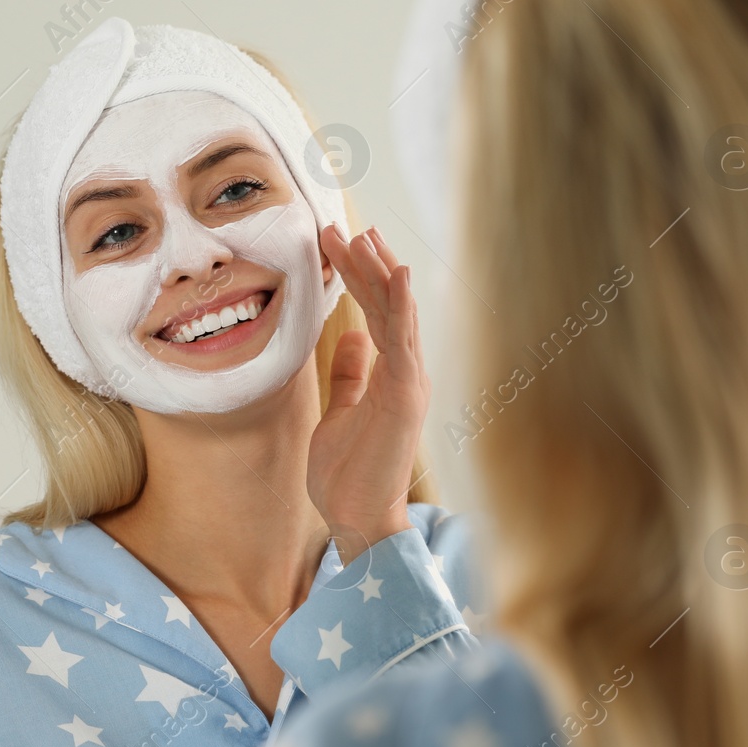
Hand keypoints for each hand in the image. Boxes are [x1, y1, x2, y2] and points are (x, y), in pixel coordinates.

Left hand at [308, 224, 430, 564]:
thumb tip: (353, 337)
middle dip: (366, 264)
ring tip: (363, 235)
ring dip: (381, 272)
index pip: (376, 312)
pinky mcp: (406, 395)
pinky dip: (403, 304)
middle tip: (340, 227)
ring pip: (399, 314)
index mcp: (391, 375)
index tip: (338, 243)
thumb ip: (351, 376)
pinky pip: (405, 341)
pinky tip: (396, 272)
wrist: (356, 519)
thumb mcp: (340, 413)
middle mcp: (405, 373)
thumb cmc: (348, 474)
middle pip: (389, 305)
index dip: (359, 277)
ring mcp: (409, 382)